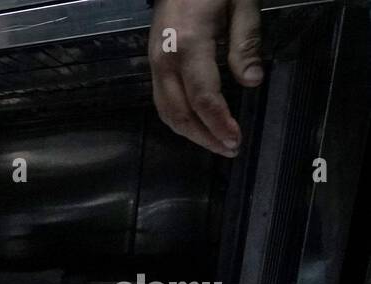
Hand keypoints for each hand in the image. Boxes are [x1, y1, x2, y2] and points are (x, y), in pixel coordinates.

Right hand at [149, 0, 262, 156]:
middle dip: (205, 136)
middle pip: (180, 113)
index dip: (219, 123)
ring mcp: (155, 65)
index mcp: (189, 44)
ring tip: (216, 142)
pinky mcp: (153, 65)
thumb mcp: (241, 2)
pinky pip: (163, 102)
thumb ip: (245, 42)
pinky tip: (198, 125)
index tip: (237, 139)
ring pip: (167, 112)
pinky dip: (180, 120)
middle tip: (230, 149)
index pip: (203, 96)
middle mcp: (165, 61)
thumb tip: (251, 82)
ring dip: (191, 133)